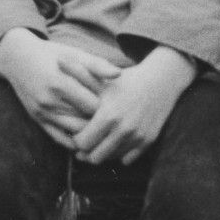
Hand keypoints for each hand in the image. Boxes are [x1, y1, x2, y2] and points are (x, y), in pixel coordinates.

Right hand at [0, 30, 121, 147]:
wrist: (18, 59)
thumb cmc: (52, 54)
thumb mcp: (74, 54)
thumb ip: (97, 65)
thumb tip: (118, 74)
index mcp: (60, 83)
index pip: (92, 106)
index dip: (108, 107)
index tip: (117, 105)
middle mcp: (49, 101)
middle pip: (85, 121)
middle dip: (101, 122)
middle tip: (116, 121)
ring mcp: (42, 113)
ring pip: (74, 132)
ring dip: (90, 133)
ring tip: (105, 130)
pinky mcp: (38, 120)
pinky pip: (59, 138)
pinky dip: (75, 142)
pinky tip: (88, 138)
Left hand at [74, 47, 197, 166]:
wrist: (162, 80)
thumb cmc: (126, 80)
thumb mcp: (102, 77)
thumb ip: (78, 73)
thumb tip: (58, 60)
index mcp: (108, 115)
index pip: (82, 143)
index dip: (76, 139)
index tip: (76, 132)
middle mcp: (123, 129)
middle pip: (94, 157)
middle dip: (86, 151)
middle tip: (85, 142)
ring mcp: (137, 137)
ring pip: (111, 159)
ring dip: (102, 153)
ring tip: (98, 142)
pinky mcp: (147, 141)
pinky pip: (127, 160)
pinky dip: (119, 154)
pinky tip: (115, 142)